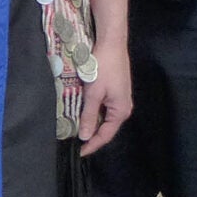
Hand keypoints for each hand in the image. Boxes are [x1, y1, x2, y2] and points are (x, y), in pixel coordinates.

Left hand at [77, 39, 132, 155]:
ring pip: (103, 118)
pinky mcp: (114, 91)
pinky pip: (103, 108)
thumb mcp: (93, 93)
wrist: (111, 43)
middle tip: (74, 143)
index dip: (91, 145)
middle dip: (91, 135)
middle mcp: (122, 107)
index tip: (78, 152)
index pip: (105, 135)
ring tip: (76, 130)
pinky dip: (92, 112)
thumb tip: (84, 136)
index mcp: (120, 111)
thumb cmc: (103, 67)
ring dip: (90, 123)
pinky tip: (82, 113)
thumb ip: (88, 116)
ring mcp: (119, 99)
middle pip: (105, 128)